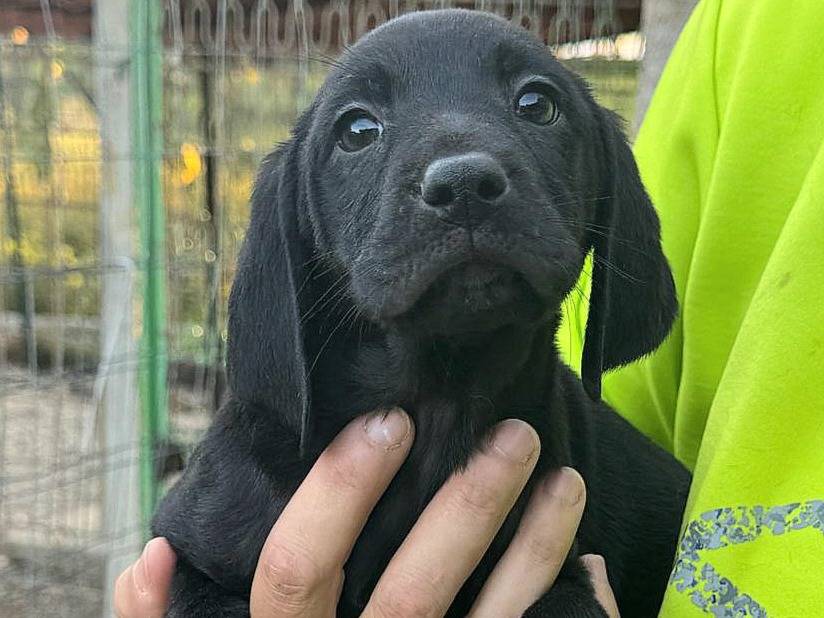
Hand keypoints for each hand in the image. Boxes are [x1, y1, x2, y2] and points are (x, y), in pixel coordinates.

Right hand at [114, 409, 618, 616]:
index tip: (389, 422)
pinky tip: (591, 562)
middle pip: (414, 591)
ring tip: (568, 476)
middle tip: (513, 432)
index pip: (299, 572)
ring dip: (534, 547)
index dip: (338, 492)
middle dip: (468, 504)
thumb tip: (150, 555)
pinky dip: (570, 610)